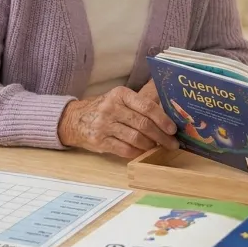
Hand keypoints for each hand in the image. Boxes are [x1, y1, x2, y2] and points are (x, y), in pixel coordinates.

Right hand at [58, 86, 178, 157]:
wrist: (75, 119)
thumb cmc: (104, 109)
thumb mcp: (119, 99)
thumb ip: (139, 105)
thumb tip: (167, 118)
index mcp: (120, 94)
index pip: (147, 107)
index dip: (163, 119)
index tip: (173, 129)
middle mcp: (112, 108)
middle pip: (143, 124)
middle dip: (161, 136)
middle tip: (172, 143)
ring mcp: (104, 125)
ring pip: (136, 138)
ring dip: (150, 145)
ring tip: (157, 147)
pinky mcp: (100, 141)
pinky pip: (125, 149)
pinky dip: (137, 152)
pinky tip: (142, 151)